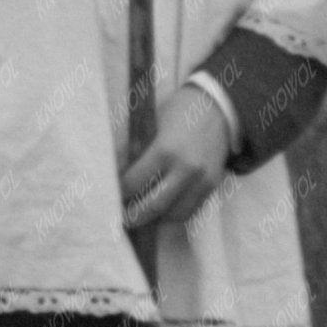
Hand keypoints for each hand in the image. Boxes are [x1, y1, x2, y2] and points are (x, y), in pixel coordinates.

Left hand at [119, 82, 231, 232]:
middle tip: (121, 219)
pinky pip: (191, 210)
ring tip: (140, 216)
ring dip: (156, 219)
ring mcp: (202, 180)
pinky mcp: (213, 185)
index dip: (119, 193)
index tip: (108, 197)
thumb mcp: (150, 125)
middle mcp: (186, 169)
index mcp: (165, 150)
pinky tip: (161, 210)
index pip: (133, 183)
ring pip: (174, 215)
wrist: (218, 107)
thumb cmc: (177, 112)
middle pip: (153, 206)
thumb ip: (131, 150)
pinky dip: (174, 214)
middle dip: (134, 216)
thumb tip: (113, 174)